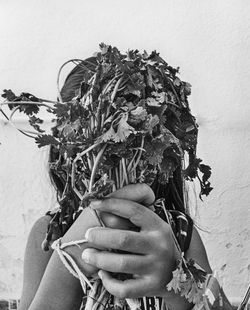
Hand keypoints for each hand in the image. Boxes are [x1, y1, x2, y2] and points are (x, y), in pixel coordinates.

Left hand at [81, 184, 179, 298]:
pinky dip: (109, 282)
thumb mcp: (152, 226)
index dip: (111, 204)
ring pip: (121, 263)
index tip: (94, 204)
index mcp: (157, 225)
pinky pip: (125, 288)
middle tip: (87, 234)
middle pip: (123, 239)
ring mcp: (156, 267)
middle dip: (100, 236)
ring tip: (87, 255)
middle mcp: (159, 245)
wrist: (178, 274)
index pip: (133, 210)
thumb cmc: (155, 244)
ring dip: (99, 259)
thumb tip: (104, 205)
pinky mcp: (151, 286)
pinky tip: (103, 274)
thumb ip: (133, 215)